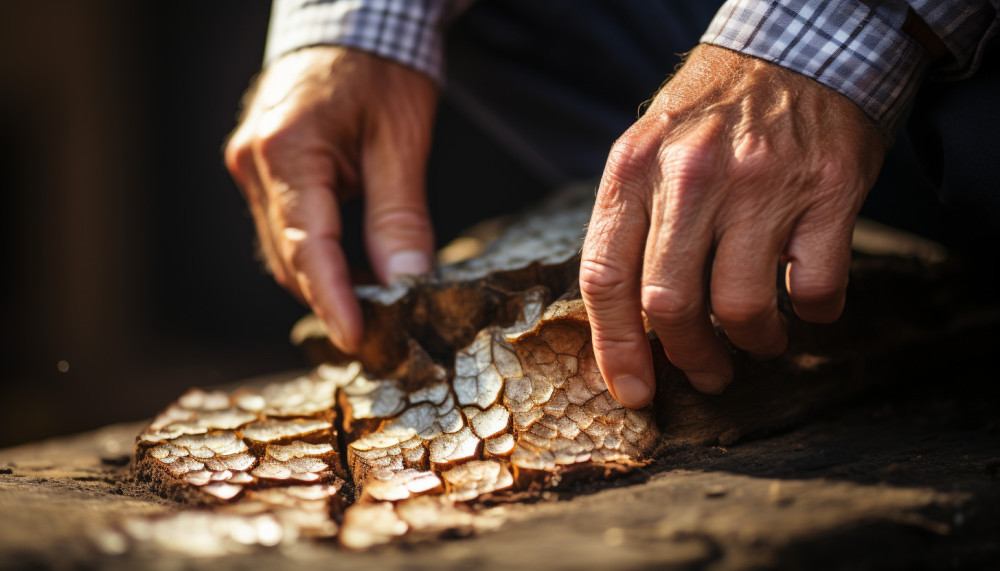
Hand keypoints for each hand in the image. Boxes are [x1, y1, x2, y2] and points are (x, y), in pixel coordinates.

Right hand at [225, 47, 437, 352]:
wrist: (349, 19)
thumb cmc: (379, 65)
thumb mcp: (401, 139)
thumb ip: (399, 215)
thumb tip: (403, 280)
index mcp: (286, 151)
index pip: (307, 248)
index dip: (334, 300)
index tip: (358, 339)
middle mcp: (254, 163)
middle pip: (291, 257)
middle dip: (333, 298)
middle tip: (382, 333)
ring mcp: (251, 166)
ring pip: (284, 249)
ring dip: (325, 279)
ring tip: (373, 305)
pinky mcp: (261, 169)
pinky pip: (285, 228)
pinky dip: (317, 254)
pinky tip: (353, 267)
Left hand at [581, 44, 885, 407]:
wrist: (792, 51)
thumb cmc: (710, 116)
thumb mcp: (647, 152)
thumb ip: (631, 227)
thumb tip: (628, 325)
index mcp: (634, 170)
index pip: (606, 277)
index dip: (616, 348)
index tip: (633, 391)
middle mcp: (691, 176)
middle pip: (670, 304)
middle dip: (688, 357)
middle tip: (707, 371)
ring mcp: (761, 183)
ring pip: (741, 307)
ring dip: (752, 344)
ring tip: (757, 340)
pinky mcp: (826, 191)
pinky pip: (816, 288)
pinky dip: (813, 316)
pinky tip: (805, 305)